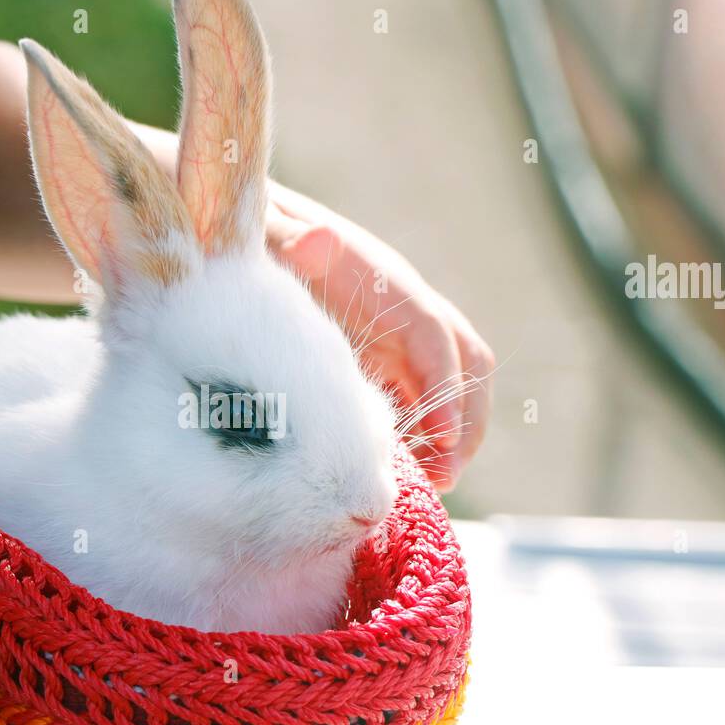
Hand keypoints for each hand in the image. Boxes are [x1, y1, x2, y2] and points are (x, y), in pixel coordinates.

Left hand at [266, 188, 493, 490]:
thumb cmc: (265, 245)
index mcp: (386, 285)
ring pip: (451, 388)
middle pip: (465, 363)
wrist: (258, 243)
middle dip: (466, 418)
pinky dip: (424, 438)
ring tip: (436, 484)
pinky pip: (419, 403)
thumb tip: (316, 241)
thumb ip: (291, 240)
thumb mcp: (272, 240)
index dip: (445, 385)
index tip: (441, 436)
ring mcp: (399, 341)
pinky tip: (407, 475)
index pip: (434, 336)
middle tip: (447, 475)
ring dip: (452, 435)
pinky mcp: (384, 365)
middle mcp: (406, 312)